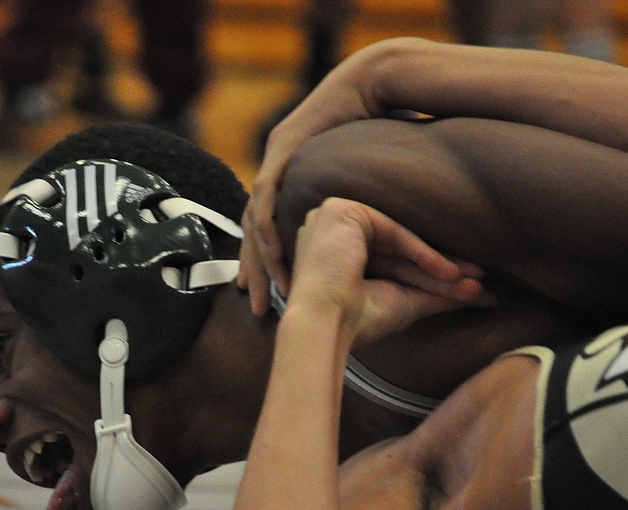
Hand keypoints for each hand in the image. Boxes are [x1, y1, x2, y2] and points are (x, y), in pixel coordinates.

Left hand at [239, 49, 387, 315]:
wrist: (370, 85)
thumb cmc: (374, 125)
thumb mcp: (358, 177)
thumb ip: (351, 205)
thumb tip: (363, 235)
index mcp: (287, 179)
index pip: (267, 231)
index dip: (265, 264)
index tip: (269, 295)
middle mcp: (273, 171)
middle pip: (254, 233)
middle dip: (255, 272)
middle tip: (259, 307)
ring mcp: (272, 159)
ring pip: (254, 220)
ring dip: (260, 258)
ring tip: (269, 290)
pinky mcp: (280, 150)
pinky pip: (266, 197)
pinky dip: (267, 227)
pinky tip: (276, 254)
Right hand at [287, 198, 491, 345]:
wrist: (325, 323)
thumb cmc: (354, 321)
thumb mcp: (403, 302)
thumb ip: (435, 293)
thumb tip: (478, 294)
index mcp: (339, 255)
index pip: (395, 263)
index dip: (432, 277)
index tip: (469, 292)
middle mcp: (334, 235)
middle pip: (400, 254)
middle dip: (442, 271)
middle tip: (479, 284)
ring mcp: (334, 219)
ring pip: (400, 243)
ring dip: (440, 265)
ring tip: (474, 283)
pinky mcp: (342, 211)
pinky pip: (393, 231)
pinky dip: (423, 253)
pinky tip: (450, 273)